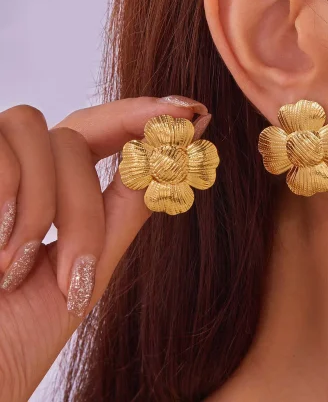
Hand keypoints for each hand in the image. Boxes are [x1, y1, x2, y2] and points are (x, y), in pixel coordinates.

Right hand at [0, 96, 209, 400]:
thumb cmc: (19, 333)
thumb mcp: (89, 268)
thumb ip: (128, 208)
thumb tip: (176, 154)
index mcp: (59, 189)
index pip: (105, 130)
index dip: (146, 115)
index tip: (191, 112)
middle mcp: (26, 171)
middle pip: (77, 136)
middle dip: (85, 206)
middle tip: (78, 271)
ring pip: (44, 134)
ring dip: (45, 208)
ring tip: (18, 269)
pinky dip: (9, 198)